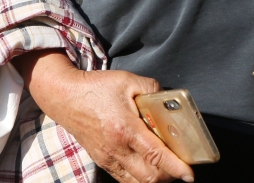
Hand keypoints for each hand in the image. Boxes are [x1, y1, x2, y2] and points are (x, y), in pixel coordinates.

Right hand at [21, 51, 194, 182]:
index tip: (190, 175)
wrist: (64, 97)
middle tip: (181, 165)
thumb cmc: (96, 88)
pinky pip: (124, 178)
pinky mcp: (101, 160)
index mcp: (126, 129)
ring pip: (136, 182)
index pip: (156, 155)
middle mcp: (116, 149)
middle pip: (149, 176)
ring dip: (155, 178)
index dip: (176, 167)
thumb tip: (169, 100)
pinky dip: (139, 178)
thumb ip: (152, 90)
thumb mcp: (128, 81)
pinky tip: (148, 167)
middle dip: (169, 175)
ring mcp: (107, 158)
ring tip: (167, 167)